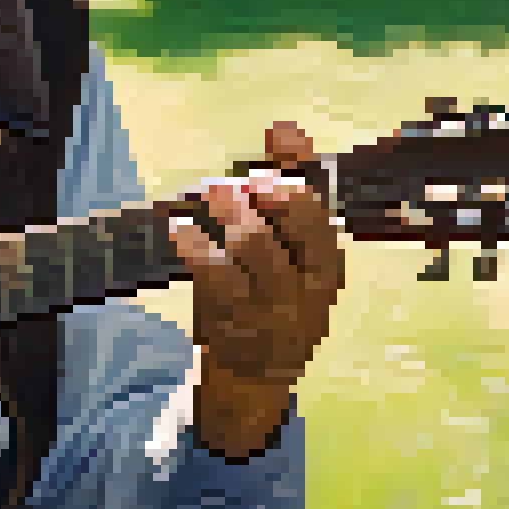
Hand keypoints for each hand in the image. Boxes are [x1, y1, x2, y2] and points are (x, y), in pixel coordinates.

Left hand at [167, 122, 345, 445]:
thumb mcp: (297, 258)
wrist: (256, 380)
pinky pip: (212, 272)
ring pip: (255, 245)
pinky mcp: (228, 319)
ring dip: (232, 212)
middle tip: (243, 180)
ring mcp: (268, 306)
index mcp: (327, 270)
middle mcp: (305, 288)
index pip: (321, 214)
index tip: (275, 144)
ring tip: (214, 192)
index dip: (297, 173)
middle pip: (296, 227)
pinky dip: (194, 243)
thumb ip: (291, 198)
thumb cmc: (277, 303)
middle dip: (270, 194)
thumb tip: (286, 129)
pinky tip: (182, 229)